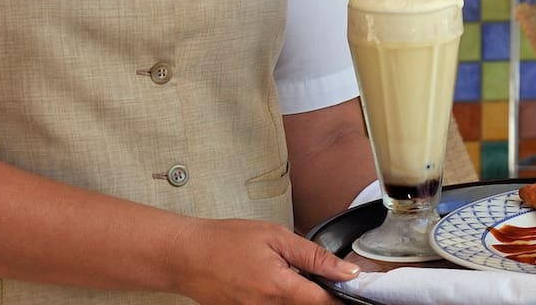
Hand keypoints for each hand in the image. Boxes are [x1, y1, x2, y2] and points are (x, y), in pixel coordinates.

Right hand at [175, 218, 357, 304]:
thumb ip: (314, 256)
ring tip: (288, 274)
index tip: (350, 285)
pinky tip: (275, 283)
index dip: (342, 295)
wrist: (186, 256)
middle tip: (318, 275)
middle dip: (320, 296)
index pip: (324, 304)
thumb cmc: (225, 241)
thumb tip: (347, 271)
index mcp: (279, 288)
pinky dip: (282, 299)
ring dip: (300, 297)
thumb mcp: (275, 236)